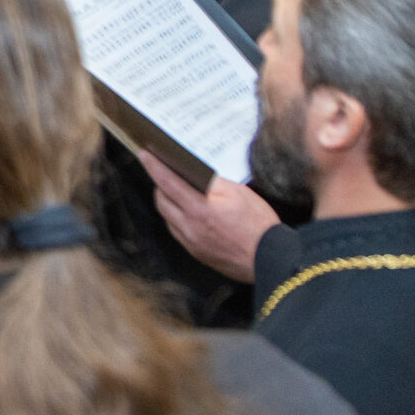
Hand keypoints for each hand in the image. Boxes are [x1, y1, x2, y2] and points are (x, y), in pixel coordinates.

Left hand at [143, 152, 277, 284]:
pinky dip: (177, 218)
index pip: (167, 182)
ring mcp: (192, 242)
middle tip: (165, 172)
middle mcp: (189, 227)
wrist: (271, 260)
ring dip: (168, 202)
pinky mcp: (197, 253)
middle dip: (160, 184)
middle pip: (162, 201)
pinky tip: (187, 212)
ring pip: (168, 217)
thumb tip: (195, 173)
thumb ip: (213, 182)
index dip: (153, 166)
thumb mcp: (239, 193)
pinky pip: (177, 231)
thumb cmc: (258, 225)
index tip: (144, 154)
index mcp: (199, 208)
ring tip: (176, 190)